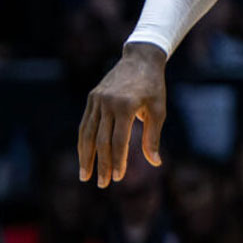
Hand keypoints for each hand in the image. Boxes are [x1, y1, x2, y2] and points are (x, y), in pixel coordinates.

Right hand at [78, 43, 167, 187]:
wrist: (140, 59)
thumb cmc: (154, 87)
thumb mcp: (158, 110)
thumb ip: (153, 137)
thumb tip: (155, 162)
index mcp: (125, 106)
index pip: (118, 141)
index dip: (118, 160)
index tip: (118, 178)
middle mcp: (107, 103)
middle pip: (100, 141)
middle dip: (101, 164)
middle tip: (103, 184)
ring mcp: (96, 100)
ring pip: (87, 134)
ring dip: (85, 156)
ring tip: (85, 175)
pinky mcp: (91, 98)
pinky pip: (85, 124)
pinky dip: (84, 141)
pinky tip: (84, 155)